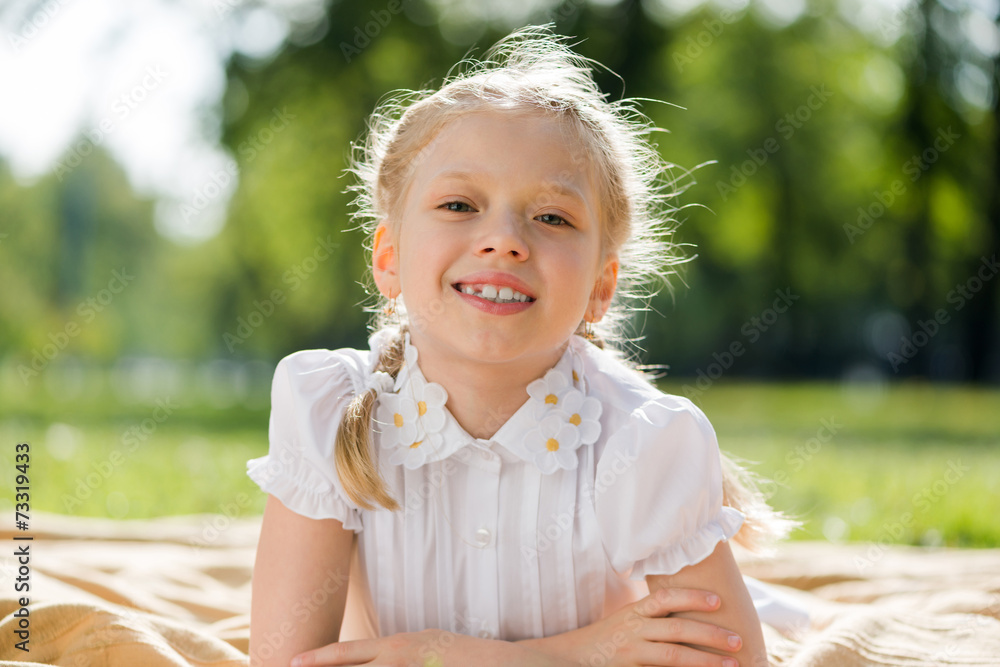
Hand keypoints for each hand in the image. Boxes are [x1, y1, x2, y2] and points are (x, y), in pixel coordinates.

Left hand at [291, 629, 572, 666]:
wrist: (516, 662)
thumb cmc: (469, 659)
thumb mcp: (430, 649)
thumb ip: (399, 656)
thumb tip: (375, 658)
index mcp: (402, 644)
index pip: (350, 653)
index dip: (319, 658)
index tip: (292, 662)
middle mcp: (403, 654)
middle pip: (352, 665)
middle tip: (288, 666)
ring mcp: (418, 666)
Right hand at [522, 588, 742, 666]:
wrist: (566, 658)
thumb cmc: (603, 642)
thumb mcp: (625, 623)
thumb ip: (652, 620)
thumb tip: (689, 620)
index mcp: (634, 613)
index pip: (665, 599)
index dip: (692, 597)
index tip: (718, 600)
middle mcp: (632, 630)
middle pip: (676, 628)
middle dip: (710, 634)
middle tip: (738, 640)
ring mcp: (630, 653)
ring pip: (673, 656)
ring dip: (705, 661)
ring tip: (731, 665)